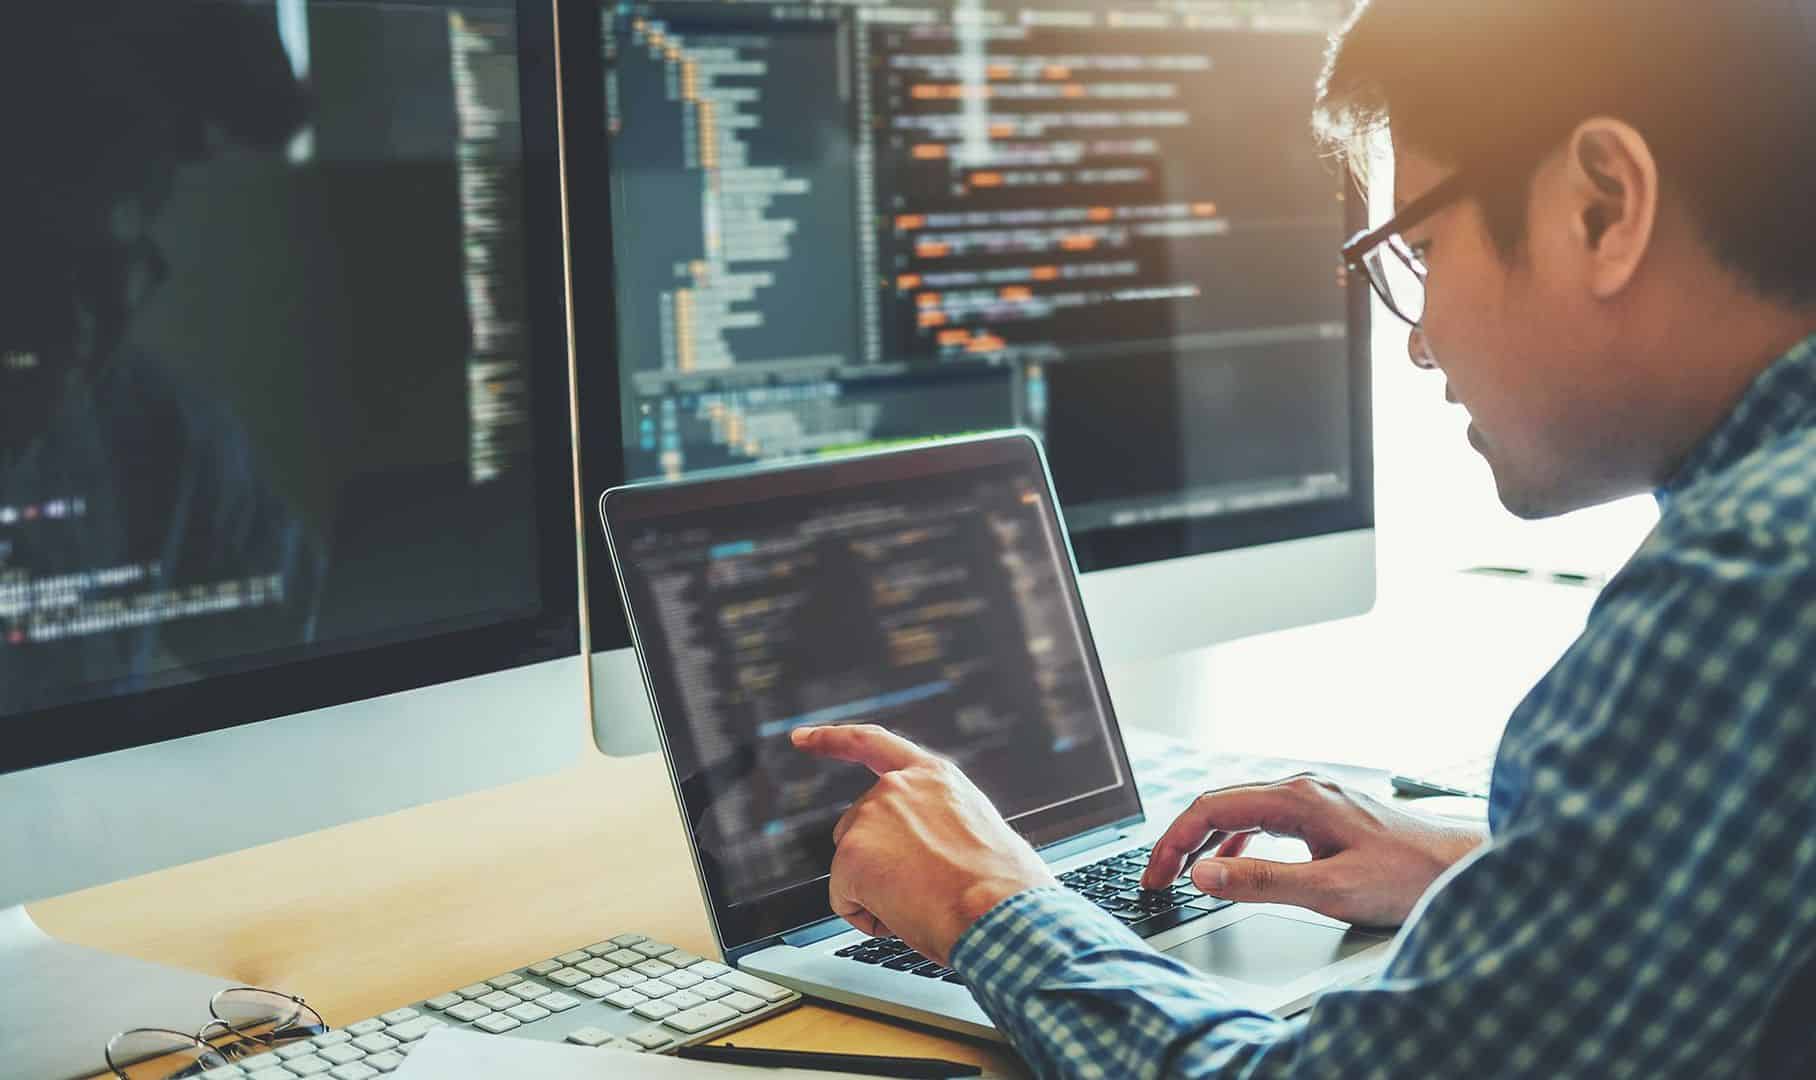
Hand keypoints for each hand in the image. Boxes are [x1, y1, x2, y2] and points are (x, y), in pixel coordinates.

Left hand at [791, 724, 1057, 966]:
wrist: (998, 911)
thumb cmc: (1002, 887)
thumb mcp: (978, 832)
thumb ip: (941, 824)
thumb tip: (932, 854)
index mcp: (934, 777)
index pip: (872, 744)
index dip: (832, 740)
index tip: (801, 738)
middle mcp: (897, 788)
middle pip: (856, 828)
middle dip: (876, 863)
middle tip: (925, 890)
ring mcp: (870, 818)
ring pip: (851, 868)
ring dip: (877, 891)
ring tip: (925, 903)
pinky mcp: (851, 856)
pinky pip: (844, 900)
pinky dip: (867, 917)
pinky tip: (903, 916)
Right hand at [1142, 774, 1485, 926]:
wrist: (1460, 868)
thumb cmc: (1406, 877)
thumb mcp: (1328, 889)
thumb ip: (1261, 882)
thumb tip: (1203, 875)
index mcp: (1295, 798)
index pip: (1211, 809)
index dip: (1174, 842)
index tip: (1157, 874)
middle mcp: (1300, 788)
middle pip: (1219, 805)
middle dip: (1181, 841)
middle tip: (1159, 879)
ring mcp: (1312, 798)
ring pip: (1239, 811)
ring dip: (1206, 842)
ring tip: (1185, 875)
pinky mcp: (1323, 813)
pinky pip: (1263, 820)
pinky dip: (1235, 842)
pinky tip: (1232, 866)